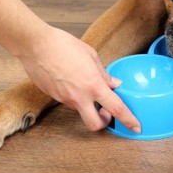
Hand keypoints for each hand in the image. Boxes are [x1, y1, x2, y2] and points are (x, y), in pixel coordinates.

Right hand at [18, 25, 140, 133]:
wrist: (35, 45)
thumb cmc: (64, 45)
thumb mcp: (91, 55)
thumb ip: (104, 74)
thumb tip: (114, 85)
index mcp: (93, 85)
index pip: (116, 108)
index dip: (129, 120)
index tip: (136, 127)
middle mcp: (79, 97)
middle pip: (95, 125)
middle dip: (103, 123)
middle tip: (105, 111)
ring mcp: (64, 99)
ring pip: (80, 111)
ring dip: (87, 105)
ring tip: (84, 84)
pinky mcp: (53, 97)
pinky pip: (68, 102)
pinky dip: (74, 96)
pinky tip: (70, 80)